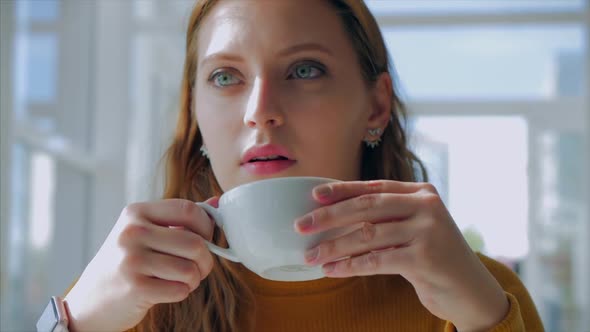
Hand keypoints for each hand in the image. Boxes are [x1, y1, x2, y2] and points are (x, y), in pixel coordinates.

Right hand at [64, 198, 217, 331]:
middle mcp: (132, 232)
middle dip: (206, 260)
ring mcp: (132, 260)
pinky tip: (167, 290)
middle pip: (195, 243)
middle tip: (199, 267)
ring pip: (191, 269)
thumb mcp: (145, 232)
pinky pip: (181, 290)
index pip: (188, 209)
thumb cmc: (125, 262)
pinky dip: (182, 292)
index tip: (207, 238)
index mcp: (136, 212)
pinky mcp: (135, 287)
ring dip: (194, 279)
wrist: (90, 300)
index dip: (207, 225)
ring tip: (180, 280)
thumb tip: (217, 202)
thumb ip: (179, 218)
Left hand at [294, 181, 508, 331]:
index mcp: (422, 193)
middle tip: (301, 226)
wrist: (472, 291)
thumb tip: (334, 215)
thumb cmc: (434, 257)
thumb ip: (387, 217)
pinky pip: (376, 261)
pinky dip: (350, 266)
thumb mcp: (415, 229)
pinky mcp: (424, 259)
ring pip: (368, 236)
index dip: (342, 190)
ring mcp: (428, 231)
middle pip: (367, 207)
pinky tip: (331, 270)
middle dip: (329, 217)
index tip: (314, 195)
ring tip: (311, 255)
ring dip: (334, 247)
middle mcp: (426, 206)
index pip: (374, 186)